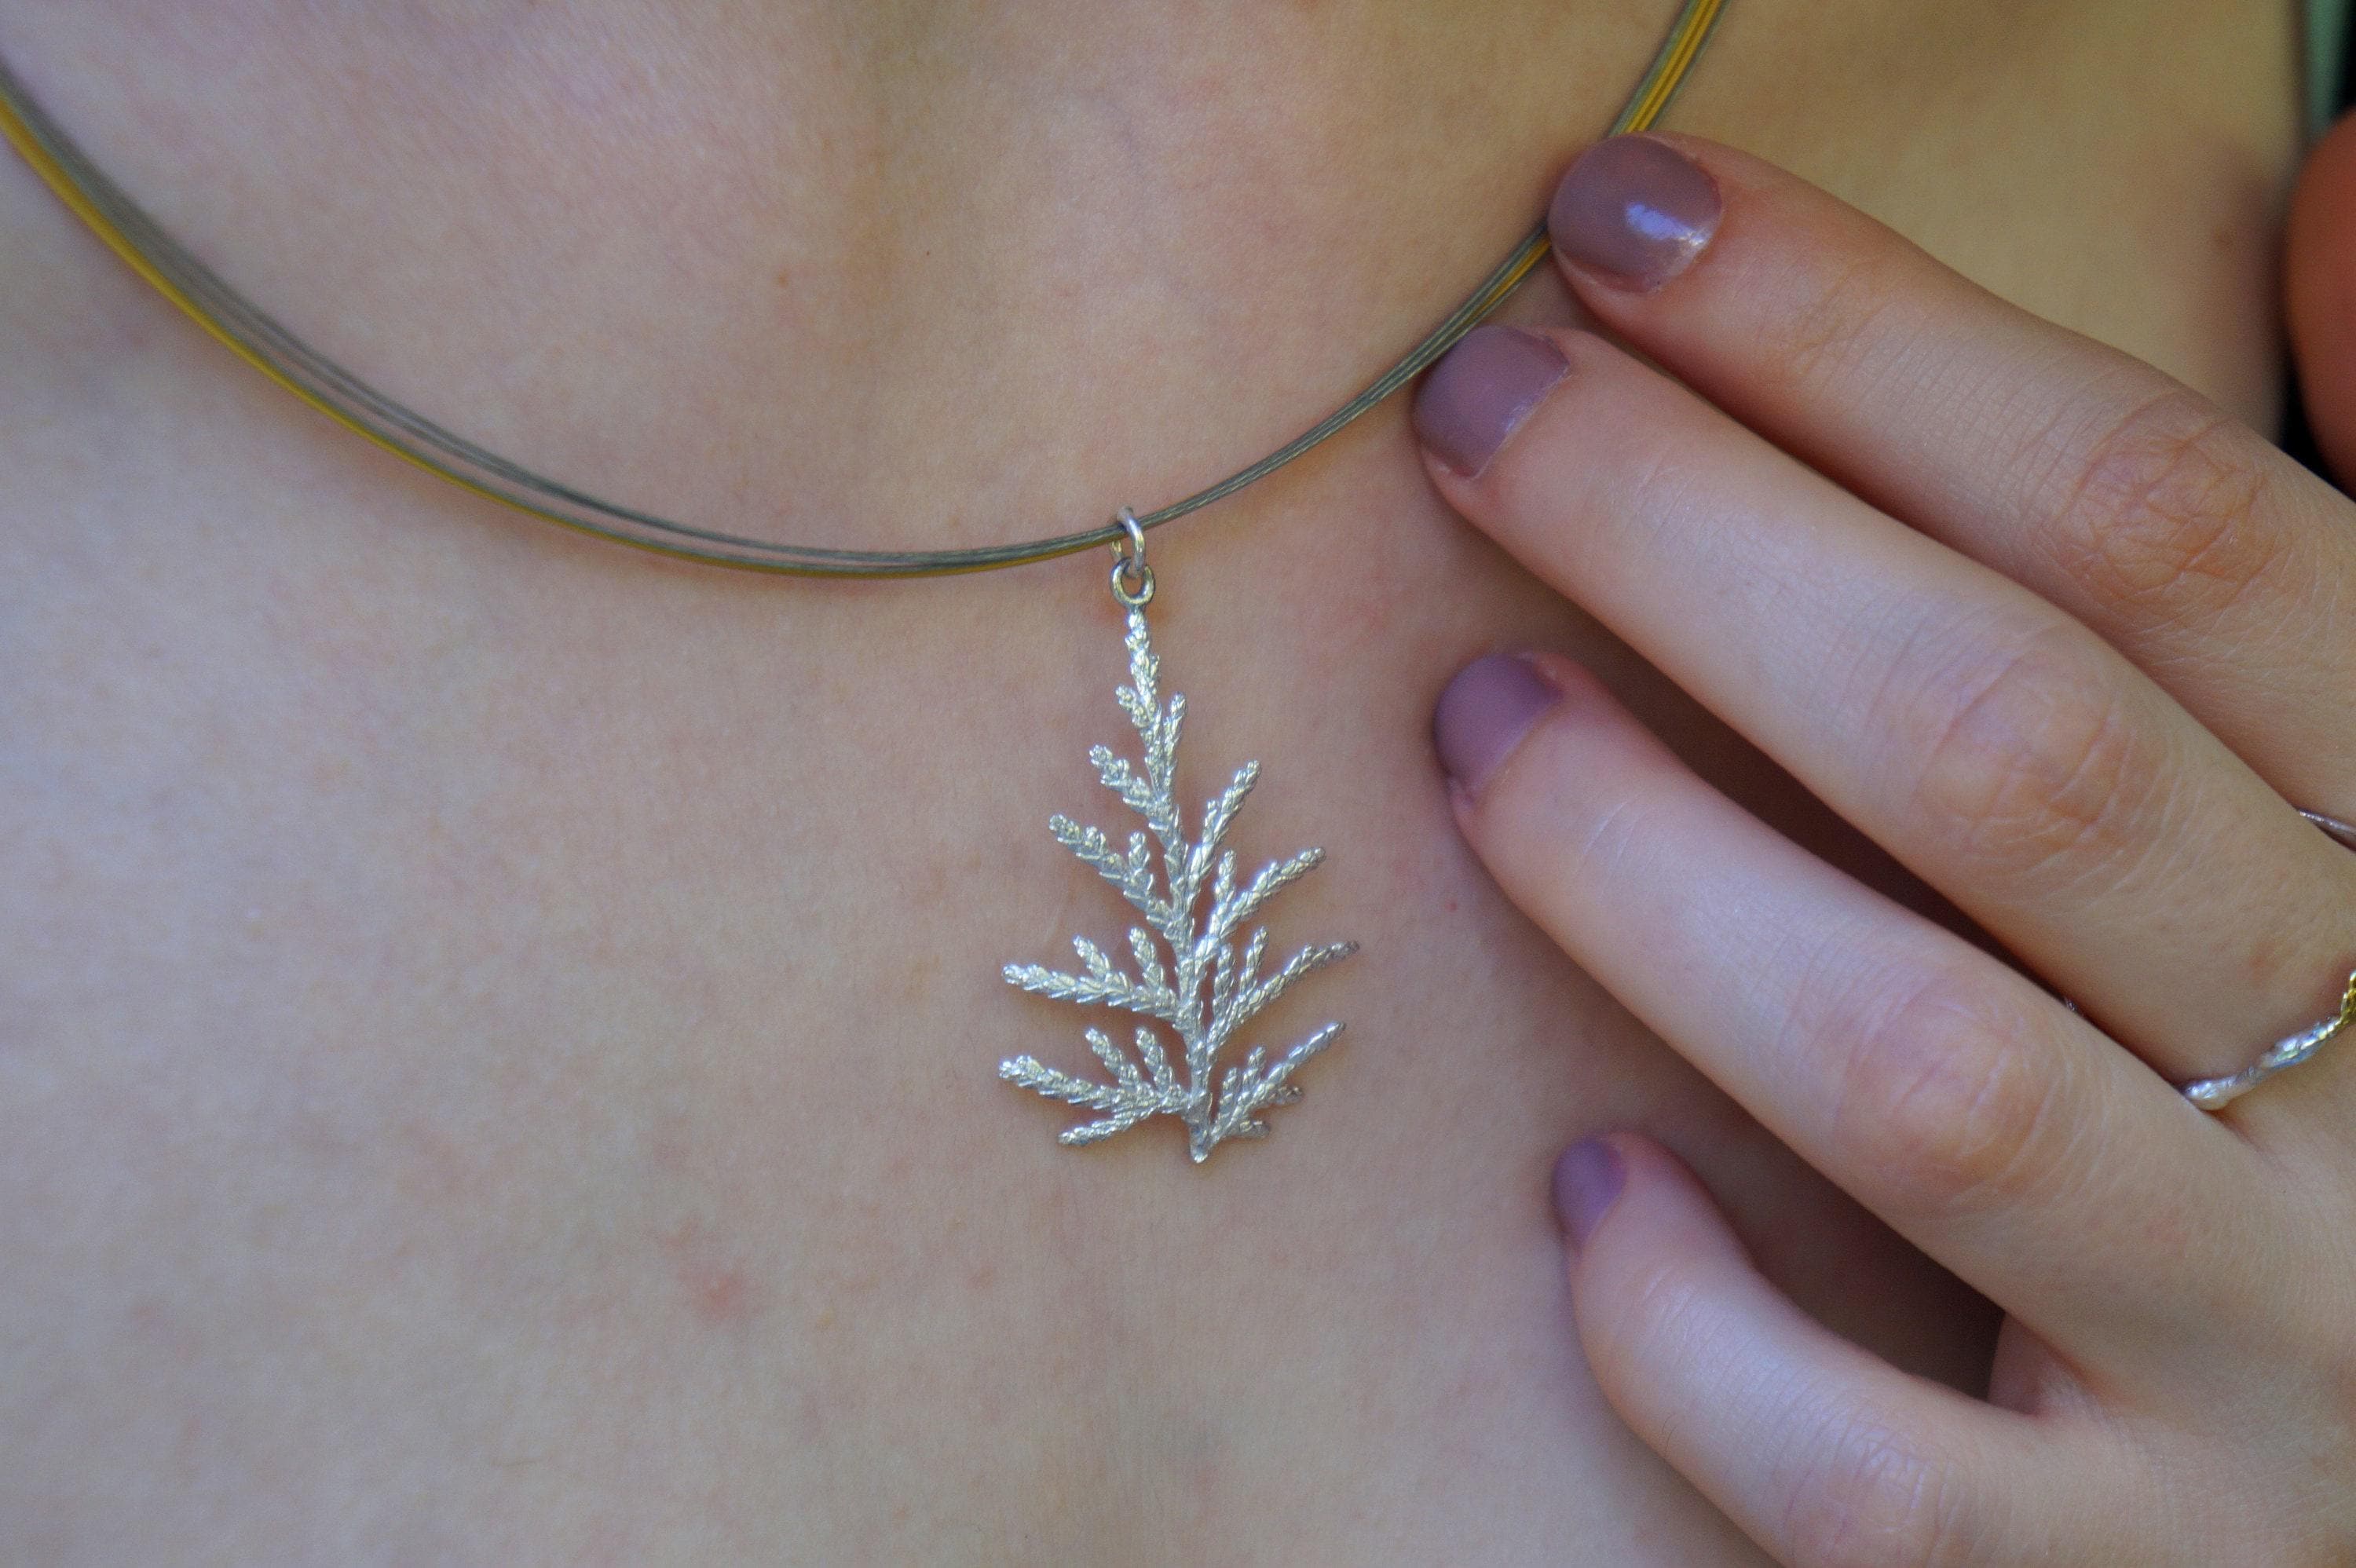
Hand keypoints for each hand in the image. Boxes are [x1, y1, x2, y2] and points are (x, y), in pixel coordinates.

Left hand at [1415, 134, 2355, 1565]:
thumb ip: (2344, 550)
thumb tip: (2352, 179)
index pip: (2165, 527)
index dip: (1871, 339)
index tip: (1615, 218)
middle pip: (2015, 755)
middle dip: (1706, 540)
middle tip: (1472, 408)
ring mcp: (2267, 1365)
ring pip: (1927, 1085)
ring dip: (1655, 875)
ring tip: (1470, 717)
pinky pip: (1879, 1484)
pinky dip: (1696, 1328)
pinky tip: (1585, 1191)